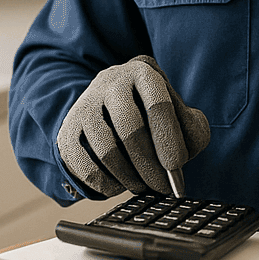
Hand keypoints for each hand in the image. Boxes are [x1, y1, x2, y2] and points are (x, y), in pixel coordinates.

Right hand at [56, 55, 209, 197]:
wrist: (113, 106)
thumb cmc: (156, 115)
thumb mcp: (181, 114)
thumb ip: (191, 133)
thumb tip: (176, 165)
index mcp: (143, 73)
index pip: (157, 105)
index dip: (168, 138)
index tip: (176, 166)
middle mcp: (111, 82)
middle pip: (129, 127)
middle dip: (148, 163)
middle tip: (161, 186)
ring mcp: (85, 105)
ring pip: (105, 148)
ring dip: (127, 176)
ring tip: (141, 186)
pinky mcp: (67, 129)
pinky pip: (81, 162)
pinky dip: (102, 181)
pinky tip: (118, 186)